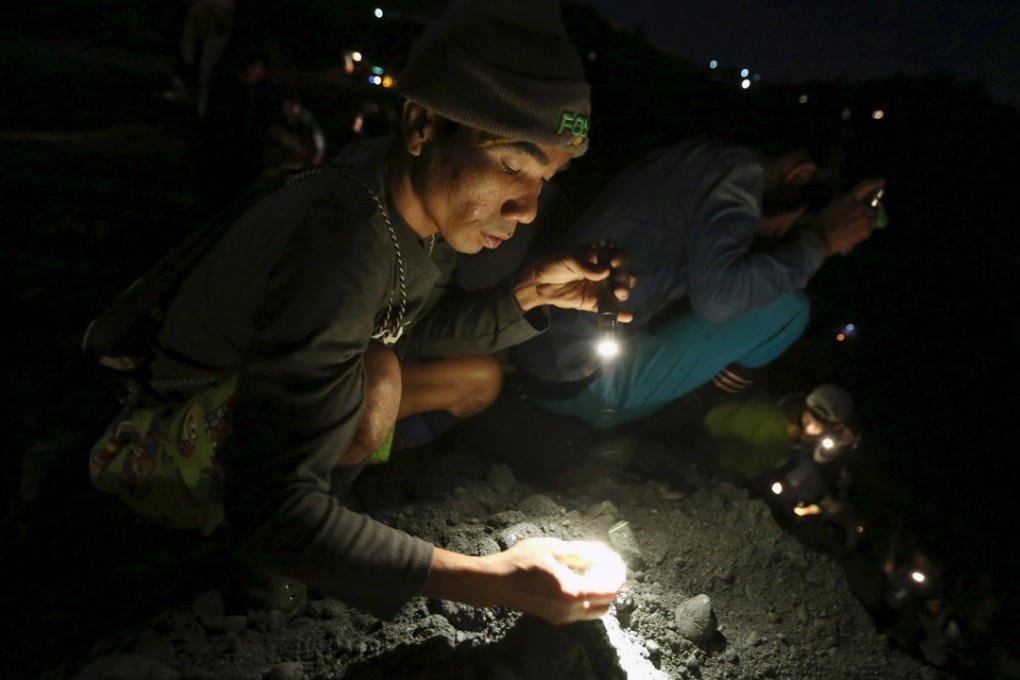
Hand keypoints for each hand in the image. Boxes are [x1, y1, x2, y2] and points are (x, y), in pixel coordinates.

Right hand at [423, 538, 625, 624]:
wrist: (496, 582)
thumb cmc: (522, 561)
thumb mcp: (554, 548)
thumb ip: (582, 553)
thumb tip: (605, 554)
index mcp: (572, 593)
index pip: (609, 590)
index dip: (618, 574)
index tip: (617, 560)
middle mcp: (570, 611)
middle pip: (605, 603)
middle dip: (611, 585)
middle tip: (607, 565)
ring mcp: (562, 618)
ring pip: (594, 609)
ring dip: (599, 592)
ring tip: (592, 569)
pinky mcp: (555, 618)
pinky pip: (581, 611)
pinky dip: (586, 596)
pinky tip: (577, 577)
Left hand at [513, 248, 634, 318]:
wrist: (540, 283)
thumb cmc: (555, 265)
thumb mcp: (569, 260)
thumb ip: (586, 266)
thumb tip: (605, 272)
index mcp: (599, 257)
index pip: (617, 255)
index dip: (621, 258)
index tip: (615, 262)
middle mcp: (604, 273)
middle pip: (624, 274)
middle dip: (627, 277)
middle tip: (619, 279)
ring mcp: (601, 289)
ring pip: (619, 291)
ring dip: (624, 292)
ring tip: (619, 292)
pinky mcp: (595, 303)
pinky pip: (609, 309)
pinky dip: (619, 313)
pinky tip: (627, 316)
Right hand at [815, 177, 885, 254]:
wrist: (821, 240)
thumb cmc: (821, 223)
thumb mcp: (831, 206)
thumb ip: (844, 202)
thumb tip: (851, 201)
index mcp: (849, 199)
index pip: (866, 186)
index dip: (875, 183)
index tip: (882, 182)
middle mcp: (860, 207)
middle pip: (872, 206)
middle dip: (868, 210)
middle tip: (858, 217)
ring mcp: (865, 220)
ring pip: (872, 219)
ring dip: (866, 221)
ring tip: (853, 228)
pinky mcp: (867, 231)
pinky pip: (869, 229)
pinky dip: (864, 230)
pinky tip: (852, 234)